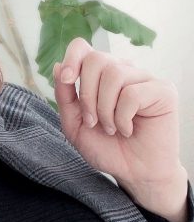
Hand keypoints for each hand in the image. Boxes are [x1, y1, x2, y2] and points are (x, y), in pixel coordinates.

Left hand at [52, 37, 184, 195]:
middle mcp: (124, 71)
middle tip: (93, 122)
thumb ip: (65, 97)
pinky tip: (128, 130)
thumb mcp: (75, 125)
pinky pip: (132, 93)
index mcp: (101, 76)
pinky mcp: (162, 90)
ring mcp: (144, 79)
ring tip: (111, 128)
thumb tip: (58, 66)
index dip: (73, 58)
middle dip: (87, 95)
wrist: (133, 172)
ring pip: (114, 74)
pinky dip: (123, 117)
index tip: (67, 79)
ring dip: (105, 109)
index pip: (84, 48)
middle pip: (97, 59)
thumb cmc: (107, 148)